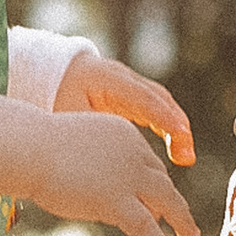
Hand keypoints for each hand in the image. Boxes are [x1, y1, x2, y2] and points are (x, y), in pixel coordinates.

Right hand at [27, 110, 204, 235]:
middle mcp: (133, 152)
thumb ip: (88, 162)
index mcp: (123, 133)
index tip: (155, 201)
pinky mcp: (118, 201)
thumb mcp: (71, 147)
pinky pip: (146, 229)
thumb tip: (89, 184)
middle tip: (183, 219)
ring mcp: (128, 176)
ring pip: (166, 201)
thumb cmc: (34, 148)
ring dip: (181, 221)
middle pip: (161, 179)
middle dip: (173, 201)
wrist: (28, 149)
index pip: (145, 161)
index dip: (151, 183)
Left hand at [53, 47, 196, 165]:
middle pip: (158, 98)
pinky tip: (175, 151)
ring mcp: (129, 84)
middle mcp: (122, 77)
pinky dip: (167, 128)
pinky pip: (156, 110)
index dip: (162, 116)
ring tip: (184, 157)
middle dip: (176, 126)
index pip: (141, 96)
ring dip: (176, 129)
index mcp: (105, 78)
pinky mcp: (131, 96)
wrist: (49, 77)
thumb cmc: (55, 99)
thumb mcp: (67, 116)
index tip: (179, 136)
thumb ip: (90, 133)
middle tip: (186, 156)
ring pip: (162, 103)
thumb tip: (116, 159)